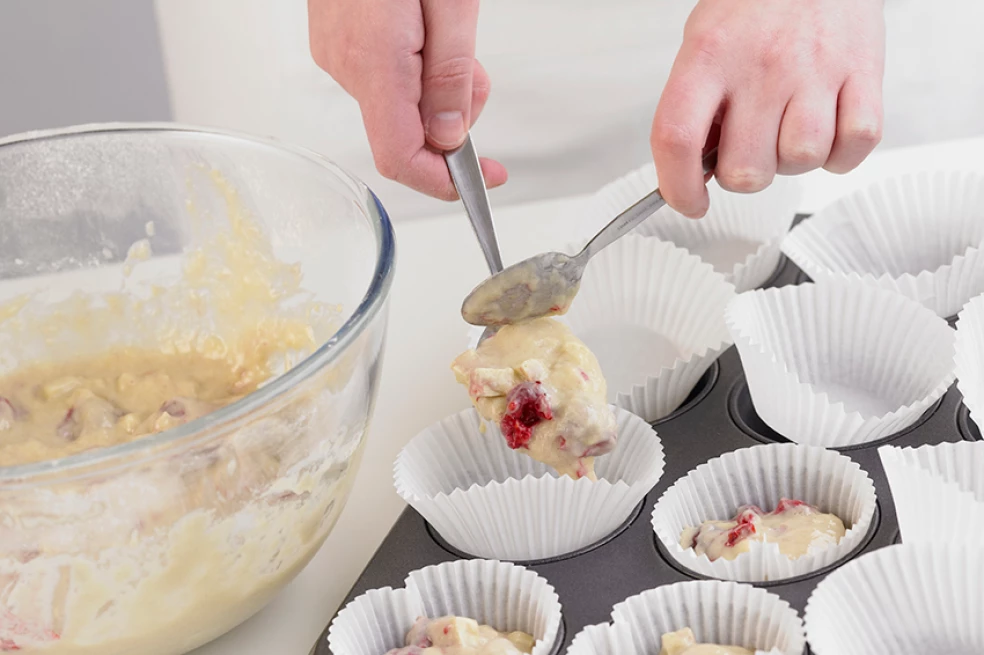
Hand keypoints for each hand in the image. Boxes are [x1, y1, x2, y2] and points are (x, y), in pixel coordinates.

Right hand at [308, 0, 506, 199]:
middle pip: (406, 132)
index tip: (486, 177)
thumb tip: (449, 136)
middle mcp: (346, 64)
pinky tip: (421, 28)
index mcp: (374, 61)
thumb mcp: (451, 3)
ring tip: (445, 32)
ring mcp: (336, 53)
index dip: (445, 180)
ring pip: (398, 105)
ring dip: (435, 87)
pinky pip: (382, 78)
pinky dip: (413, 68)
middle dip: (452, 118)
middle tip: (472, 70)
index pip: (401, 157)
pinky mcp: (337, 42)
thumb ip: (450, 74)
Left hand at [651, 0, 885, 216]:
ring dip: (792, 160)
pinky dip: (840, 152)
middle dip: (744, 173)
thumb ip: (694, 107)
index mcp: (709, 56)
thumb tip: (695, 171)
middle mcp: (761, 65)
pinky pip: (853, 145)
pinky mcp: (864, 74)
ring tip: (788, 126)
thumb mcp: (703, 44)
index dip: (678, 186)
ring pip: (800, 162)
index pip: (677, 139)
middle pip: (746, 170)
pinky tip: (827, 127)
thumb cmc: (755, 6)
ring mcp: (816, 70)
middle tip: (749, 146)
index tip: (689, 202)